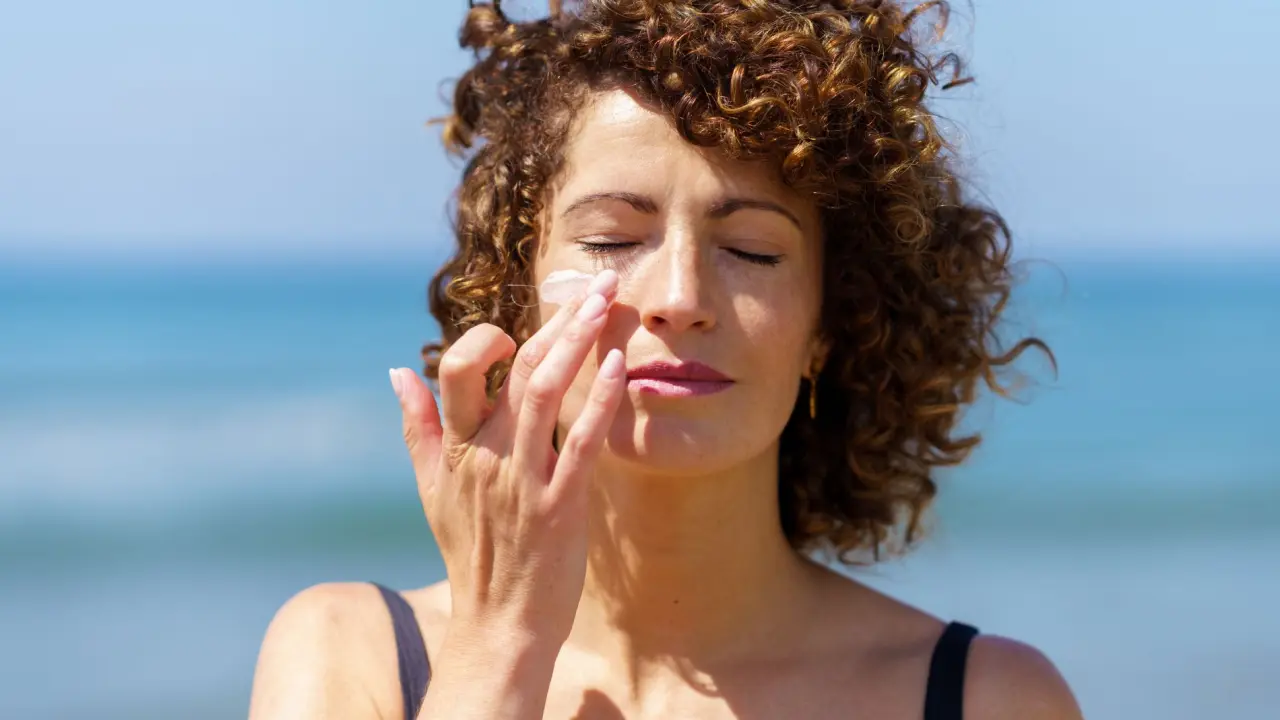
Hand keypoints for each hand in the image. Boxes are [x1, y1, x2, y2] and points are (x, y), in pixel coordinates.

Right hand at [389, 270, 623, 644]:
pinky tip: (617, 366)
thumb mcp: (431, 490)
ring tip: (606, 303)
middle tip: (598, 283)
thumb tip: (396, 371)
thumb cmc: (471, 554)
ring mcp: (523, 480)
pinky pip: (581, 443)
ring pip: (545, 392)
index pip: (460, 367)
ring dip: (579, 342)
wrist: (498, 625)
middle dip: (559, 319)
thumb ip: (415, 427)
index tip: (524, 327)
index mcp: (457, 447)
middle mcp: (486, 455)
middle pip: (517, 367)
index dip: (490, 337)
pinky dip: (599, 401)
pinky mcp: (560, 506)